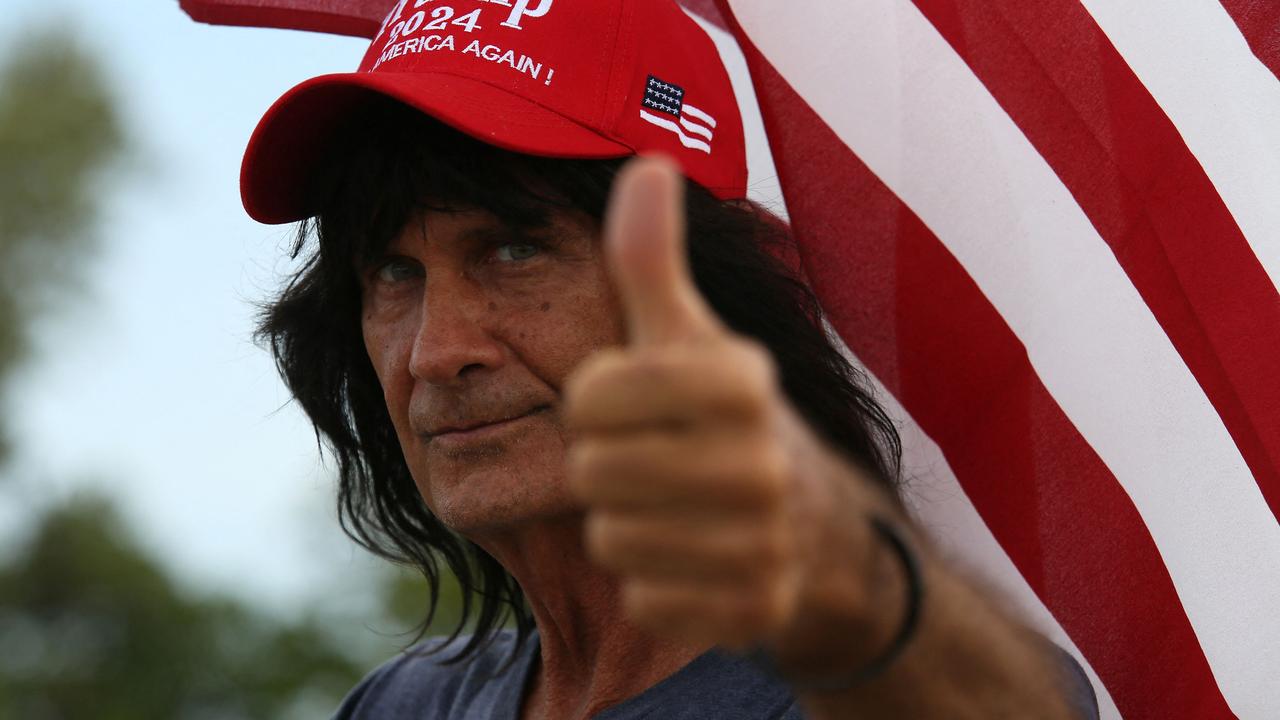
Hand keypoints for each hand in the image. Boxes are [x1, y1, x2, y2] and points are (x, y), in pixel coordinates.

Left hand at [564, 157, 828, 648]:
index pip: (586, 396)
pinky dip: (657, 587)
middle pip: (591, 473)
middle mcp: (762, 460)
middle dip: (607, 469)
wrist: (820, 528)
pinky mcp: (756, 611)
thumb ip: (652, 258)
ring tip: (679, 510)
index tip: (638, 404)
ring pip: (613, 542)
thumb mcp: (690, 336)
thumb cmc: (728, 416)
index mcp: (740, 378)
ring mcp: (765, 542)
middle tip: (657, 462)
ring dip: (630, 529)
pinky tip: (697, 560)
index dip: (594, 402)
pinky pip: (645, 601)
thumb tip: (645, 160)